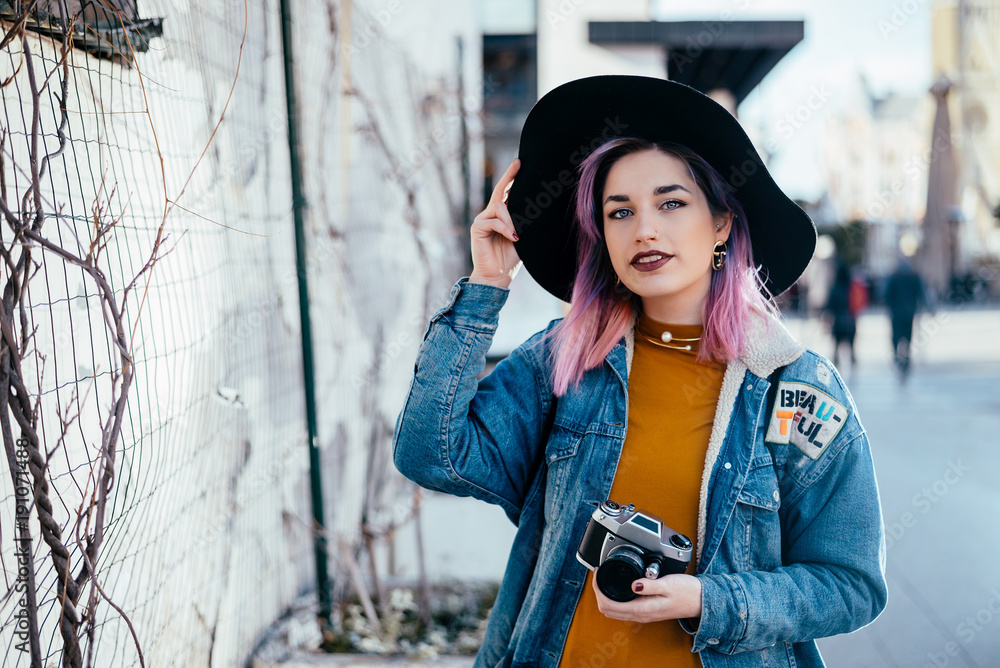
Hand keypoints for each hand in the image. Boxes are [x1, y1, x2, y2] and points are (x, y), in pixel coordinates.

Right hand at [469, 158, 520, 288]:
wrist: (498, 276)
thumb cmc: (511, 258)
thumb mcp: (523, 236)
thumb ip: (523, 221)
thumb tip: (536, 206)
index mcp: (503, 216)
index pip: (507, 192)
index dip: (512, 177)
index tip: (520, 163)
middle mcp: (491, 214)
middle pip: (500, 190)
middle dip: (509, 176)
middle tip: (518, 163)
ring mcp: (482, 220)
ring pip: (499, 207)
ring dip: (511, 219)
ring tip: (518, 234)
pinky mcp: (477, 228)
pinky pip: (493, 221)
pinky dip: (505, 228)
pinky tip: (513, 237)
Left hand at [592, 572, 701, 622]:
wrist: (701, 600)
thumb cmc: (687, 592)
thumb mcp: (668, 584)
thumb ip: (650, 584)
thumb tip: (633, 584)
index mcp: (642, 608)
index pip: (609, 605)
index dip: (598, 589)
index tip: (598, 573)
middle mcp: (640, 614)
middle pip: (607, 610)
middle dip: (598, 592)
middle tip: (598, 575)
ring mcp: (643, 614)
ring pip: (614, 611)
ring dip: (605, 596)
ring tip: (605, 578)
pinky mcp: (647, 610)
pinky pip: (623, 609)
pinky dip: (615, 598)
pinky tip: (618, 586)